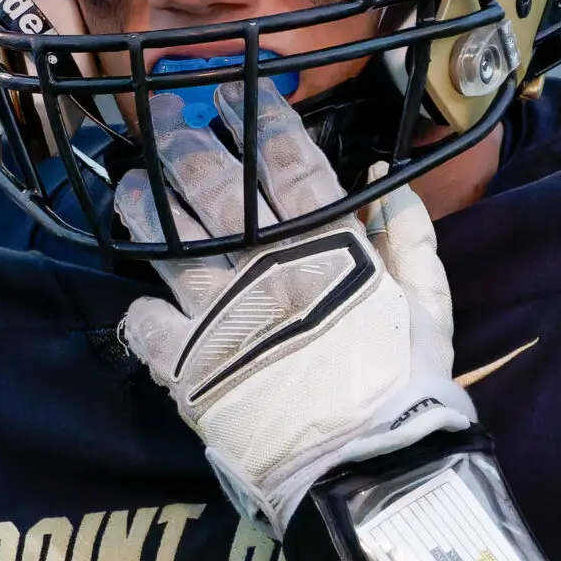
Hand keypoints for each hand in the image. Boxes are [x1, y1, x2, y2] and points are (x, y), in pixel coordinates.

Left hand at [117, 84, 474, 532]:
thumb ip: (410, 237)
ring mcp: (223, 311)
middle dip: (187, 146)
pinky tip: (138, 301)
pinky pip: (148, 326)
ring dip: (146, 210)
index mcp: (329, 245)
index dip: (260, 124)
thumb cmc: (406, 382)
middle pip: (217, 189)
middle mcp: (268, 265)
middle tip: (164, 117)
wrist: (371, 462)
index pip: (289, 165)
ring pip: (171, 243)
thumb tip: (384, 181)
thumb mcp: (428, 303)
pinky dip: (141, 312)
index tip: (236, 97)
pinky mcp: (191, 363)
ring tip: (131, 188)